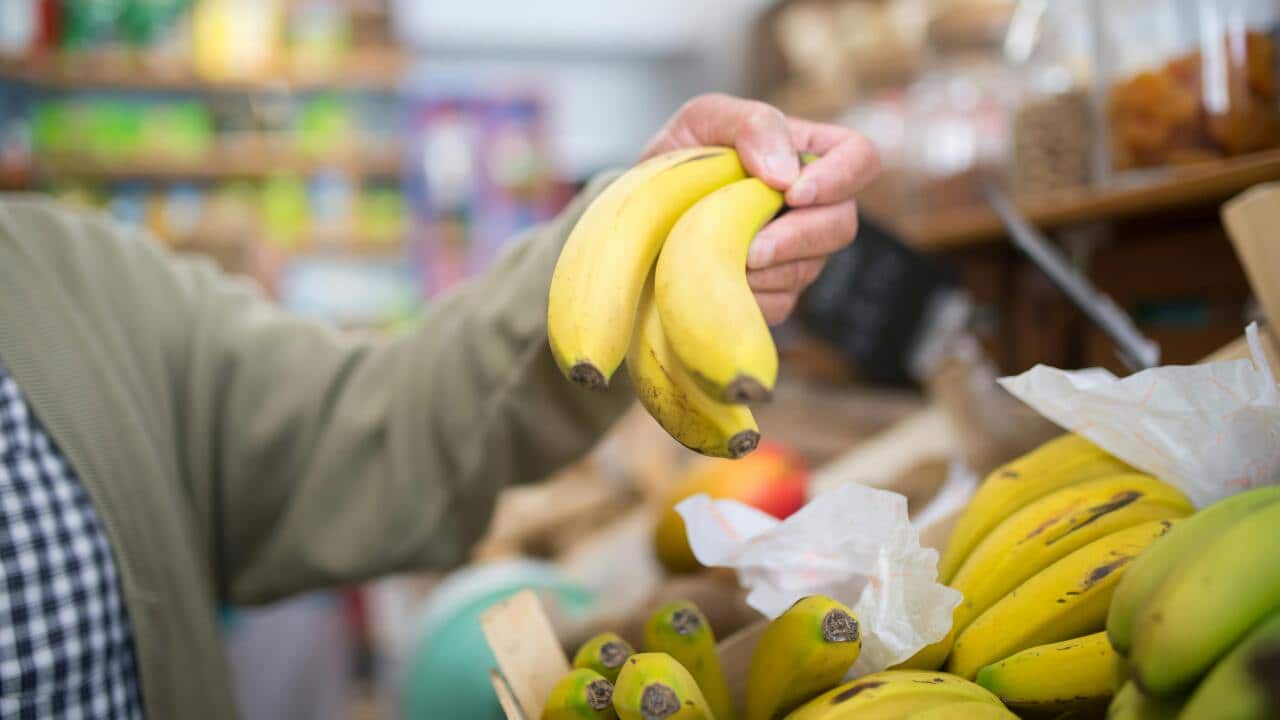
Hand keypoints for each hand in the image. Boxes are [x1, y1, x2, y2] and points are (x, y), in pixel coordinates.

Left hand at [643, 93, 879, 324]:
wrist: (636, 219)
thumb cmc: (676, 162)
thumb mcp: (702, 120)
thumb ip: (750, 124)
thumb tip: (786, 174)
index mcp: (805, 155)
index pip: (858, 158)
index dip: (839, 178)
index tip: (794, 193)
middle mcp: (810, 208)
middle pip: (842, 225)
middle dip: (798, 239)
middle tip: (753, 248)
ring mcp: (795, 256)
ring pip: (809, 270)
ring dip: (764, 271)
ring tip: (719, 259)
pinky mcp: (772, 295)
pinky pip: (777, 305)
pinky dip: (746, 297)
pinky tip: (716, 284)